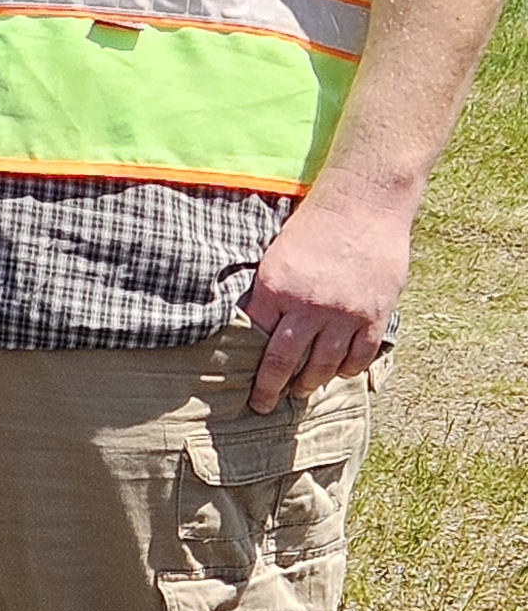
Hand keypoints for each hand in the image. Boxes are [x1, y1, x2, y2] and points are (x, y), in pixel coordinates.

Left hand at [244, 185, 412, 412]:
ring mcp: (344, 314)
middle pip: (283, 362)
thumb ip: (268, 292)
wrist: (362, 205)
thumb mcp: (275, 255)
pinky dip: (347, 369)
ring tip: (299, 391)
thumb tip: (251, 323)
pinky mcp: (374, 315)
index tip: (236, 379)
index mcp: (275, 289)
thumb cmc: (313, 226)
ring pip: (322, 365)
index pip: (252, 337)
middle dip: (269, 389)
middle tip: (261, 405)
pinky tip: (338, 373)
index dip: (244, 362)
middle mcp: (308, 306)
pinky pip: (359, 355)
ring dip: (309, 383)